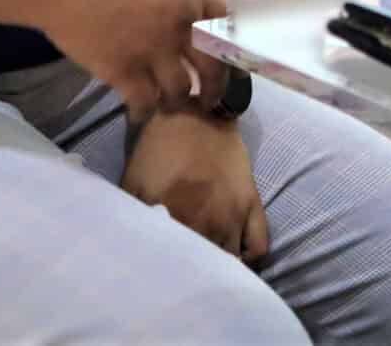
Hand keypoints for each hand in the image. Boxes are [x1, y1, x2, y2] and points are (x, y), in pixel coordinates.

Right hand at [34, 0, 228, 122]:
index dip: (225, 43)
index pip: (223, 22)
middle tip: (207, 99)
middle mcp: (181, 22)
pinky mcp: (124, 71)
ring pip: (180, 90)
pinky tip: (140, 112)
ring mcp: (154, 49)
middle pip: (212, 65)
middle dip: (213, 87)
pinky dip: (144, 111)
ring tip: (170, 105)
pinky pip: (144, 101)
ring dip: (177, 101)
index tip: (222, 57)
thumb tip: (175, 4)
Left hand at [124, 112, 270, 264]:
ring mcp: (234, 215)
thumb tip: (131, 250)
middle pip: (207, 270)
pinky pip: (259, 246)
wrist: (194, 112)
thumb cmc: (157, 148)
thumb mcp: (133, 182)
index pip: (176, 265)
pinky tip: (233, 255)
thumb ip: (134, 218)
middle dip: (194, 277)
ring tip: (206, 271)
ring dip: (220, 270)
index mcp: (177, 217)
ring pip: (234, 264)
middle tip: (182, 276)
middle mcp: (210, 222)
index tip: (159, 277)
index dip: (167, 276)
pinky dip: (249, 258)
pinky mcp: (252, 204)